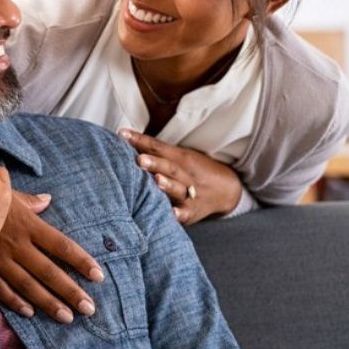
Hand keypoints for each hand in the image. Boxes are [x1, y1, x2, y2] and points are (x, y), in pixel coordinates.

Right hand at [0, 191, 104, 322]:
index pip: (61, 245)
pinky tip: (30, 312)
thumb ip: (29, 201)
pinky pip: (0, 288)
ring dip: (48, 302)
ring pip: (28, 285)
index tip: (98, 275)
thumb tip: (47, 200)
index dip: (81, 261)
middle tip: (89, 308)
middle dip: (70, 291)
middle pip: (49, 271)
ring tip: (67, 317)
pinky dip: (14, 301)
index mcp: (27, 224)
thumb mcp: (6, 192)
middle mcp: (16, 244)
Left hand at [119, 130, 242, 224]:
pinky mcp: (192, 211)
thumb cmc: (192, 171)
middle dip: (154, 163)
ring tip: (156, 180)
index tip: (122, 135)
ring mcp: (190, 193)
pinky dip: (179, 213)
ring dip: (167, 185)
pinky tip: (171, 214)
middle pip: (169, 167)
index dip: (140, 141)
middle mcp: (185, 174)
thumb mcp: (178, 157)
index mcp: (180, 158)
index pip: (158, 147)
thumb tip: (123, 138)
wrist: (226, 190)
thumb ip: (154, 150)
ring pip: (178, 188)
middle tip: (139, 159)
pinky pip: (185, 213)